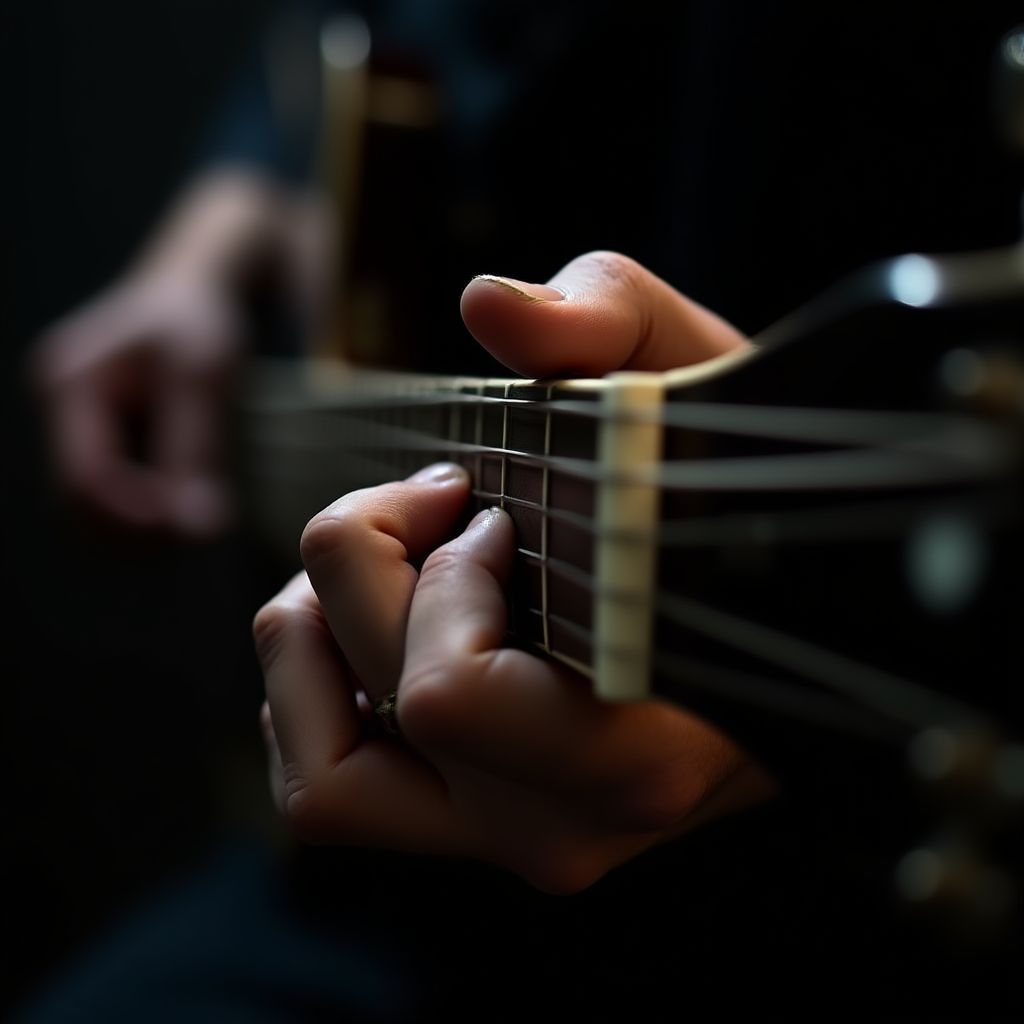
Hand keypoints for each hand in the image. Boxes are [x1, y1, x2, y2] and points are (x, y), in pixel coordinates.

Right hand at [27, 168, 328, 537]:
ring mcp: (75, 425)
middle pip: (80, 503)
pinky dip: (151, 509)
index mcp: (69, 384)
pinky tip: (193, 503)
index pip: (83, 478)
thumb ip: (194, 450)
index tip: (190, 528)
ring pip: (96, 507)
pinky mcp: (100, 437)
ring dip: (146, 527)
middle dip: (138, 529)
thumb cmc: (197, 322)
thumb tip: (196, 529)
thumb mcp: (203, 378)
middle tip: (203, 534)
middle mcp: (60, 408)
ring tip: (205, 521)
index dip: (132, 516)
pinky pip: (115, 493)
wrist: (194, 288)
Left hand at [255, 252, 773, 891]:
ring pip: (316, 783)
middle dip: (367, 562)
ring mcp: (512, 836)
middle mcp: (567, 826)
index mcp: (639, 749)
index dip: (444, 576)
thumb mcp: (693, 378)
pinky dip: (315, 689)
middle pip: (365, 710)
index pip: (450, 695)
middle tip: (440, 500)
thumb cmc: (730, 498)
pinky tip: (380, 612)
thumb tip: (489, 305)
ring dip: (310, 645)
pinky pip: (322, 785)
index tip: (500, 512)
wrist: (768, 608)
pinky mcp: (468, 823)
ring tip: (381, 560)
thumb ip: (608, 317)